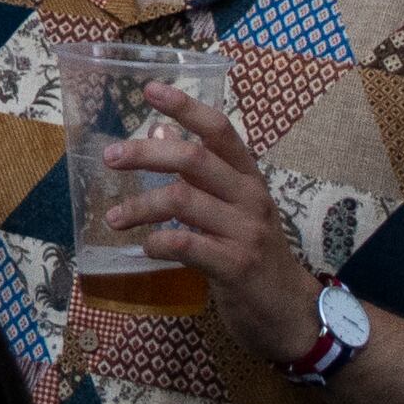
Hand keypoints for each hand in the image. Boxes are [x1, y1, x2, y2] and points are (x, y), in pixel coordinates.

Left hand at [128, 85, 325, 371]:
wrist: (292, 314)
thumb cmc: (255, 254)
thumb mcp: (234, 207)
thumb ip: (200, 171)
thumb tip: (158, 129)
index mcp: (248, 178)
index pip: (220, 130)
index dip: (185, 106)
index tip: (149, 89)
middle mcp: (250, 198)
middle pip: (193, 159)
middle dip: (145, 154)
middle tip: (110, 158)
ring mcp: (246, 232)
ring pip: (183, 200)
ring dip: (140, 206)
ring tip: (113, 218)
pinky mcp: (237, 266)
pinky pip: (187, 244)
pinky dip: (158, 243)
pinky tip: (145, 247)